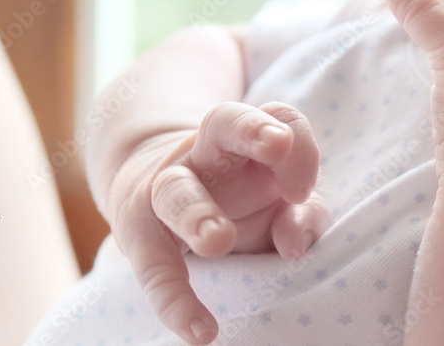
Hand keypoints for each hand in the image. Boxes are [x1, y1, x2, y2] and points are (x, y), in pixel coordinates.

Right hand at [107, 102, 331, 344]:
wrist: (156, 195)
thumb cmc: (239, 198)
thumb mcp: (280, 203)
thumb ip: (303, 215)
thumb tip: (294, 243)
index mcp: (249, 141)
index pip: (279, 118)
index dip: (300, 144)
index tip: (303, 189)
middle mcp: (207, 152)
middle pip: (224, 122)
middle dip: (252, 129)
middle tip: (278, 147)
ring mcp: (169, 188)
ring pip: (177, 190)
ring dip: (198, 213)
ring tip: (219, 242)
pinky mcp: (141, 234)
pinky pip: (153, 266)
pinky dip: (175, 300)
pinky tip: (201, 332)